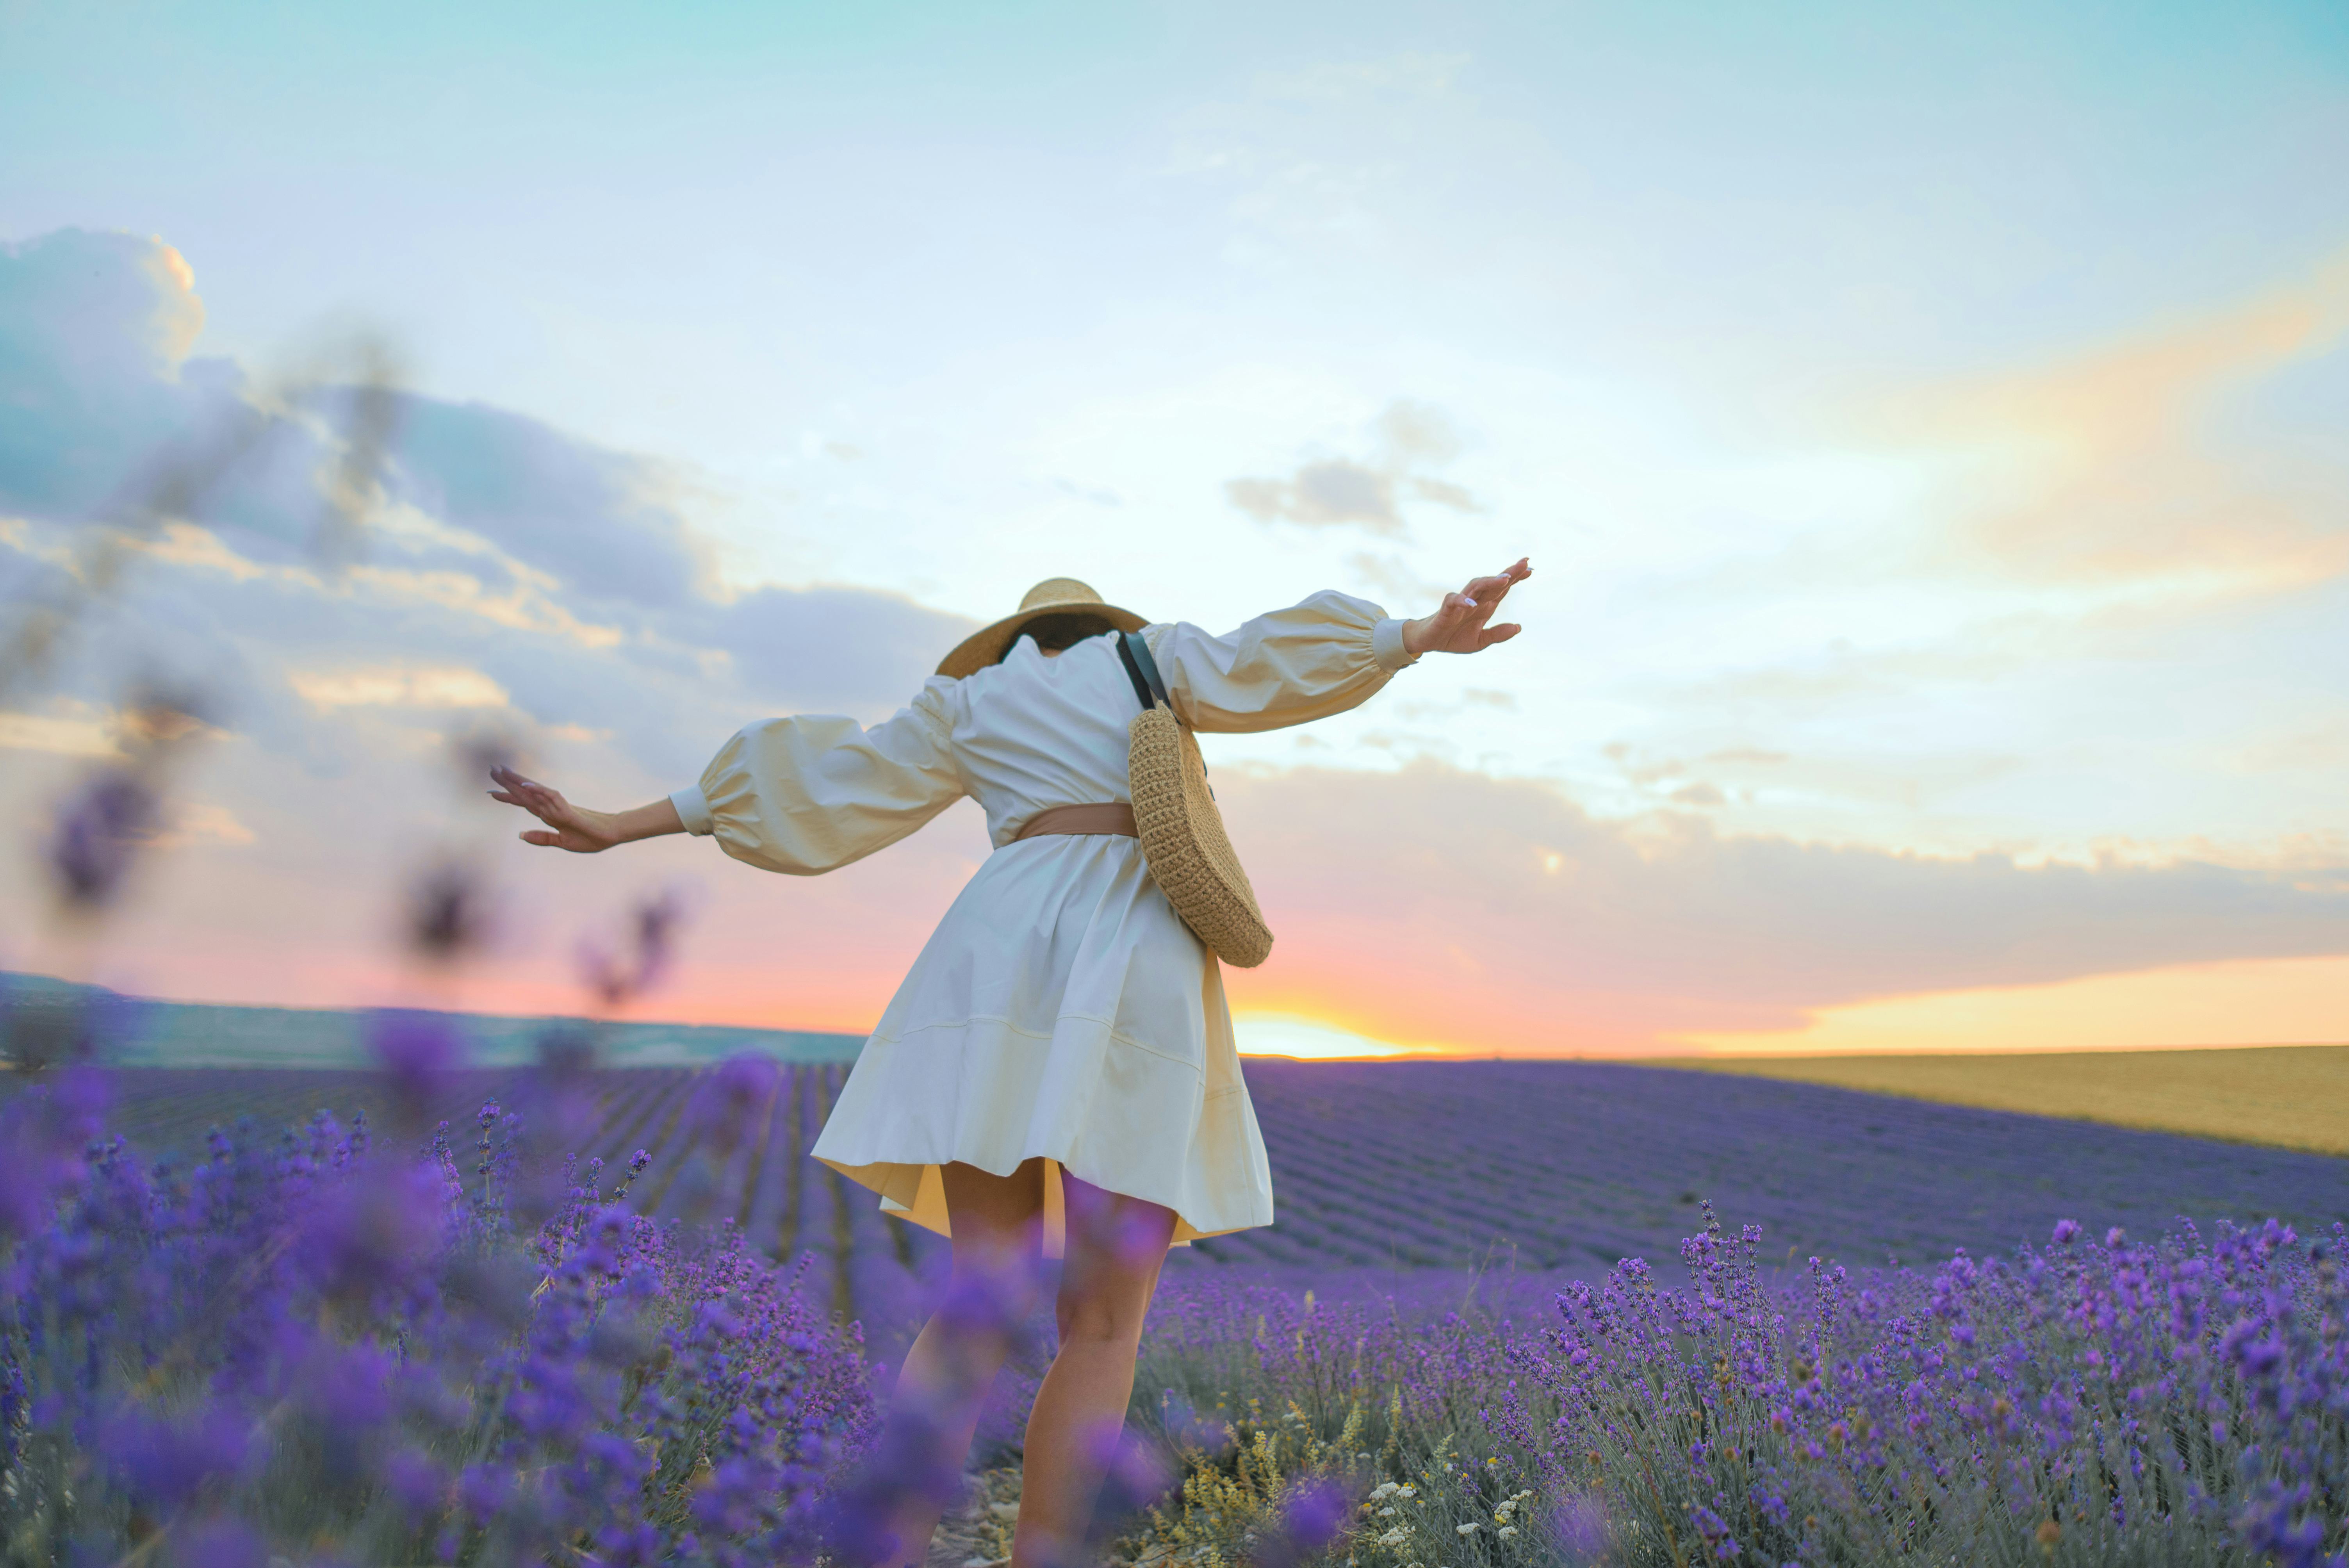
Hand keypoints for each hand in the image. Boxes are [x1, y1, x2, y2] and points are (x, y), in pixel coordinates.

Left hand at [489, 765, 617, 852]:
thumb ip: (543, 838)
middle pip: (525, 793)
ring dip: (517, 781)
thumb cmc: (591, 837)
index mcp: (549, 815)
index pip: (524, 803)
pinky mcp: (568, 811)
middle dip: (506, 782)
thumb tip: (520, 835)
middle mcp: (551, 808)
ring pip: (534, 792)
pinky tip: (525, 786)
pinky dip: (538, 791)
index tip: (490, 791)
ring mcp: (559, 807)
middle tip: (491, 769)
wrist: (612, 835)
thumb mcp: (563, 841)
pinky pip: (551, 798)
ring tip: (501, 770)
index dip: (507, 797)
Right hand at [1402, 557, 1531, 655]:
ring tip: (1505, 579)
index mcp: (1485, 606)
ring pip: (1476, 586)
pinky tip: (1472, 604)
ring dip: (1490, 581)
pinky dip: (1463, 601)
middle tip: (1525, 563)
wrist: (1429, 642)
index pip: (1503, 589)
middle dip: (1509, 573)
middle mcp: (1475, 600)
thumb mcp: (1480, 641)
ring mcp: (1461, 603)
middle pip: (1493, 583)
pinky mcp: (1446, 609)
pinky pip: (1453, 601)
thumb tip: (1518, 627)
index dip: (1516, 578)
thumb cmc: (1453, 637)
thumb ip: (1497, 634)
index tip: (1531, 569)